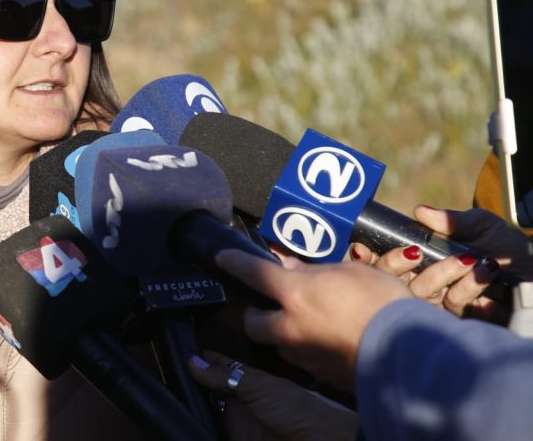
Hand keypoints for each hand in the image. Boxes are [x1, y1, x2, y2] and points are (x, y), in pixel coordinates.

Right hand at [188, 351, 356, 440]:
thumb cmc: (295, 409)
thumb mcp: (259, 387)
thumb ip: (226, 376)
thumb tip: (193, 362)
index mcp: (246, 380)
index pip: (217, 366)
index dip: (199, 359)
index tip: (176, 352)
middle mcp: (237, 399)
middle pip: (207, 389)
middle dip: (190, 383)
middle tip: (169, 376)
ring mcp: (234, 421)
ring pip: (206, 410)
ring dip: (194, 406)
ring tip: (174, 397)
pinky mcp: (233, 436)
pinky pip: (211, 430)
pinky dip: (201, 426)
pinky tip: (188, 420)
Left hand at [215, 249, 411, 391]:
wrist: (409, 351)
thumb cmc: (383, 302)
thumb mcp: (351, 272)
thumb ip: (314, 272)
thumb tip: (291, 269)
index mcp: (294, 294)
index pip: (252, 273)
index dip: (234, 262)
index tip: (223, 258)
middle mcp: (290, 327)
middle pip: (253, 323)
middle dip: (255, 313)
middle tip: (268, 305)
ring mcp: (304, 354)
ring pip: (278, 343)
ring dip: (283, 332)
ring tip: (306, 321)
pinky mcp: (320, 374)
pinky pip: (303, 359)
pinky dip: (308, 347)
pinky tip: (328, 340)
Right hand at [351, 205, 532, 321]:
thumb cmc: (512, 251)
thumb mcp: (484, 227)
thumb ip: (451, 221)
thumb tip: (419, 211)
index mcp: (425, 259)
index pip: (385, 260)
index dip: (368, 256)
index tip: (359, 248)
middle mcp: (427, 282)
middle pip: (389, 280)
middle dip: (393, 265)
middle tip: (414, 253)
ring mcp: (440, 303)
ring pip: (416, 292)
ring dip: (441, 272)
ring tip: (470, 259)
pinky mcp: (458, 320)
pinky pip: (447, 304)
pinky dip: (466, 286)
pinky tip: (484, 273)